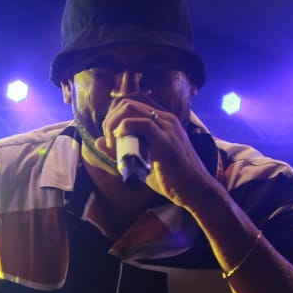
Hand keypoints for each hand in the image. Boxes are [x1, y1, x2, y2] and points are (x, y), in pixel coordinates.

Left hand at [99, 99, 213, 204]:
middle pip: (127, 101)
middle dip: (110, 118)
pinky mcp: (165, 140)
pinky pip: (141, 123)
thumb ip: (123, 150)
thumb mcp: (144, 162)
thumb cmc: (173, 179)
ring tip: (111, 142)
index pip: (132, 102)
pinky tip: (119, 140)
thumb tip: (97, 141)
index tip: (109, 134)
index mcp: (163, 120)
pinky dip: (124, 128)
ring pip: (130, 108)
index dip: (114, 114)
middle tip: (108, 139)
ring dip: (113, 123)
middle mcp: (166, 118)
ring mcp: (167, 127)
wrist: (195, 191)